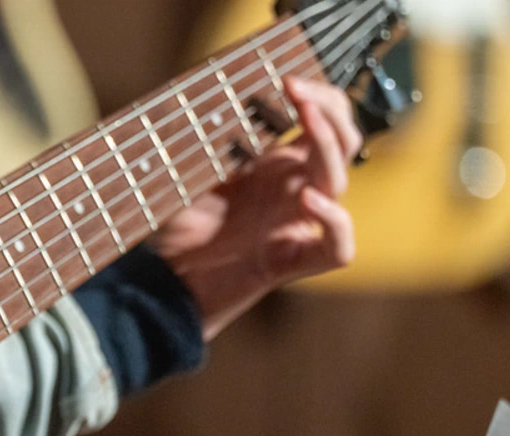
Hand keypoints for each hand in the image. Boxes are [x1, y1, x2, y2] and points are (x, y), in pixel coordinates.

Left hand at [150, 77, 362, 340]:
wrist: (168, 283)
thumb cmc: (180, 229)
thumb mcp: (188, 173)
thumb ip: (208, 142)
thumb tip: (215, 100)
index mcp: (276, 165)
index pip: (320, 121)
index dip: (317, 96)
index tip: (288, 77)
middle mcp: (294, 190)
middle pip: (341, 142)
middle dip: (328, 109)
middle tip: (297, 88)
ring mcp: (298, 225)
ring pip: (338, 181)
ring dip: (328, 147)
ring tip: (306, 122)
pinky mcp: (296, 261)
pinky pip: (339, 246)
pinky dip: (334, 221)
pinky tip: (307, 199)